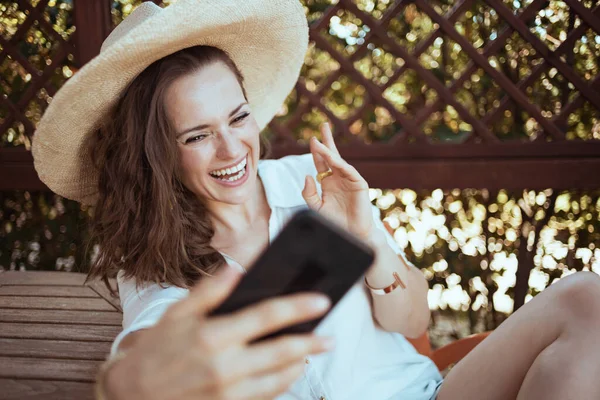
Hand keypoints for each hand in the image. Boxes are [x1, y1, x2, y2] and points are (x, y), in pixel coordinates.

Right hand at [105, 268, 332, 399]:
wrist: (133, 397)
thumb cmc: (156, 351)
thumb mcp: (176, 315)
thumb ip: (209, 291)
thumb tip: (237, 268)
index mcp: (213, 336)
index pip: (266, 317)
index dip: (297, 306)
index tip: (321, 301)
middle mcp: (225, 367)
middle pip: (282, 351)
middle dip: (311, 341)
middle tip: (330, 336)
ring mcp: (229, 393)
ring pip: (279, 379)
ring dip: (301, 364)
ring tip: (313, 351)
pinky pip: (266, 397)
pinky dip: (283, 384)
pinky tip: (289, 372)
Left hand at [302, 123, 374, 239]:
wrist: (350, 236)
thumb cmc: (334, 223)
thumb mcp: (316, 208)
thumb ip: (309, 194)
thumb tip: (307, 176)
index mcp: (329, 183)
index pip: (321, 163)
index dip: (316, 152)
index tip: (312, 139)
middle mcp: (339, 179)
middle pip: (332, 156)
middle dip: (328, 141)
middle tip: (324, 125)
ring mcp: (350, 180)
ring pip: (339, 162)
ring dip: (329, 151)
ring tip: (319, 142)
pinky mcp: (359, 185)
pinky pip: (349, 171)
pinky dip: (340, 164)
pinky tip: (332, 158)